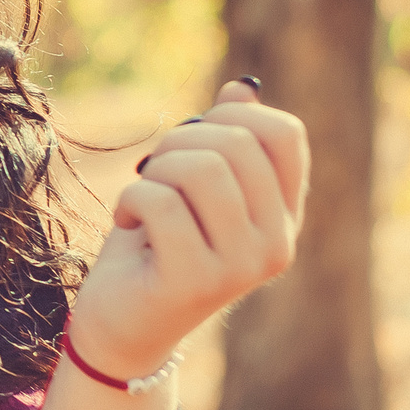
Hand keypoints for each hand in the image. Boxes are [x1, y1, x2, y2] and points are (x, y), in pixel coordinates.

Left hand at [68, 77, 308, 378]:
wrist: (124, 322)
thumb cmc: (157, 244)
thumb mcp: (192, 187)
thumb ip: (222, 141)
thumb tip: (244, 87)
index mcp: (285, 216)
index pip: (285, 134)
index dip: (233, 115)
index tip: (194, 139)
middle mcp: (278, 244)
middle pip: (237, 143)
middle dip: (179, 143)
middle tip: (153, 173)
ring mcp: (242, 267)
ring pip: (201, 169)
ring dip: (155, 171)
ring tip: (143, 198)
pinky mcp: (197, 281)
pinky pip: (160, 202)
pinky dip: (129, 200)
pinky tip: (126, 223)